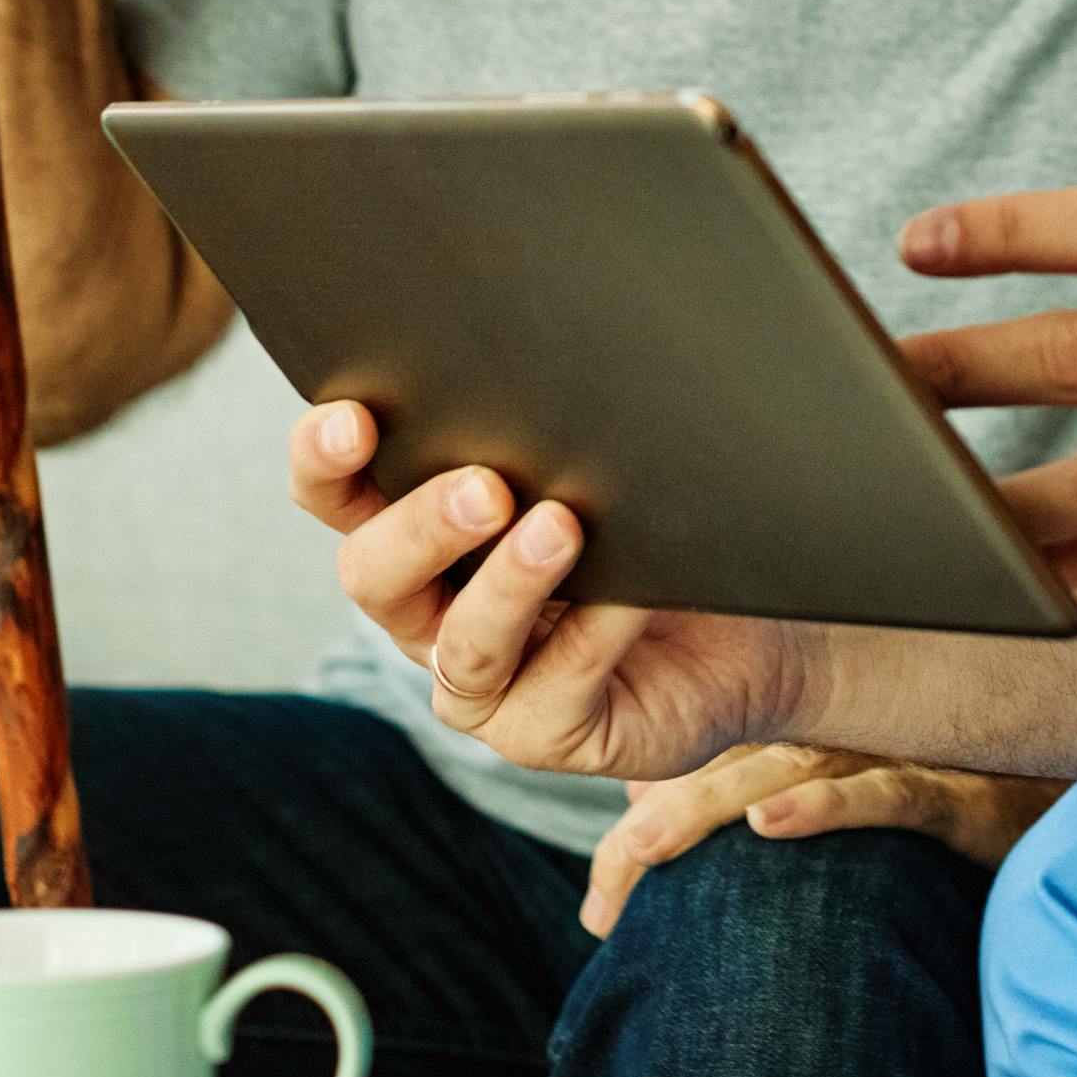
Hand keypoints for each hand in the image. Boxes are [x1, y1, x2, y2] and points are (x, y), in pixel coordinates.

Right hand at [290, 402, 807, 782]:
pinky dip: (594, 635)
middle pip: (374, 576)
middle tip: (486, 486)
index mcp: (423, 533)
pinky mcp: (545, 733)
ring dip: (507, 585)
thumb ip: (558, 426)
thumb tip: (558, 343)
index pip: (338, 496)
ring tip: (561, 527)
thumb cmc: (662, 532)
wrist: (752, 634)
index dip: (324, 462)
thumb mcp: (602, 467)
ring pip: (463, 646)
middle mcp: (434, 611)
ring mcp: (487, 683)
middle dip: (422, 526)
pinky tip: (634, 595)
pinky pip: (554, 689)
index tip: (351, 419)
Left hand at [581, 748, 1068, 935]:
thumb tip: (645, 805)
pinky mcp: (952, 792)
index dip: (640, 830)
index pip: (702, 771)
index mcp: (807, 735)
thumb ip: (748, 784)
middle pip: (723, 772)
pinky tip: (771, 820)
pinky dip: (826, 803)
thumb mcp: (846, 794)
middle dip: (654, 837)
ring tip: (641, 847)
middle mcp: (841, 735)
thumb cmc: (949, 787)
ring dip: (710, 808)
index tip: (601, 911)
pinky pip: (883, 794)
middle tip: (603, 907)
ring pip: (785, 772)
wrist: (1067, 791)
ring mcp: (896, 756)